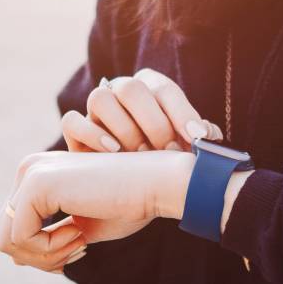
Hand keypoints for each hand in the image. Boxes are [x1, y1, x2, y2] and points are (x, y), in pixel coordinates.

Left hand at [0, 150, 195, 269]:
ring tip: (79, 242)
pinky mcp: (37, 183)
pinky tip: (80, 234)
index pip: (14, 227)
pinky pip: (20, 238)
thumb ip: (48, 237)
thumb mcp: (79, 226)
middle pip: (4, 234)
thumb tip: (17, 258)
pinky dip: (50, 250)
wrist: (156, 183)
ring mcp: (30, 172)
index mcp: (39, 174)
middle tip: (78, 250)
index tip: (78, 247)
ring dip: (44, 256)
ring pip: (6, 240)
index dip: (42, 251)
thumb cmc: (128, 204)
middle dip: (39, 256)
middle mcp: (29, 168)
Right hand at [61, 68, 222, 152]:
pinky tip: (112, 152)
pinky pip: (72, 121)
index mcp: (150, 90)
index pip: (164, 89)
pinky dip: (91, 134)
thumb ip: (197, 140)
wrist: (134, 195)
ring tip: (140, 154)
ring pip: (100, 98)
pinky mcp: (75, 132)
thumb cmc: (164, 166)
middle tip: (168, 150)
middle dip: (153, 121)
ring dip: (124, 128)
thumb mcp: (184, 153)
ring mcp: (95, 112)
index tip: (198, 138)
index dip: (182, 112)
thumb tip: (210, 134)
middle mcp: (120, 94)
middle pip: (130, 88)